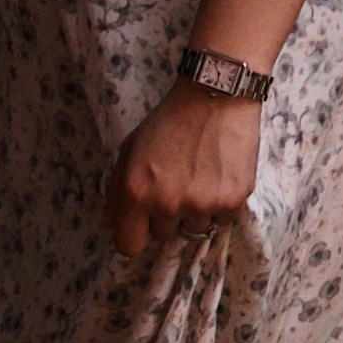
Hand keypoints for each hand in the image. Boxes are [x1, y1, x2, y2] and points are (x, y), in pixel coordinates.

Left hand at [108, 79, 261, 265]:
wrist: (214, 96)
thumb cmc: (168, 122)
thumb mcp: (130, 150)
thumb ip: (116, 191)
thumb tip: (109, 225)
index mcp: (136, 194)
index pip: (129, 246)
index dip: (136, 233)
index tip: (144, 221)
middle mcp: (168, 204)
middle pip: (164, 236)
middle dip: (167, 216)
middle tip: (177, 183)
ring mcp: (203, 204)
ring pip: (195, 228)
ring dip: (196, 210)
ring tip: (200, 176)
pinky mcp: (233, 200)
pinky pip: (223, 220)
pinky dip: (222, 203)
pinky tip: (219, 175)